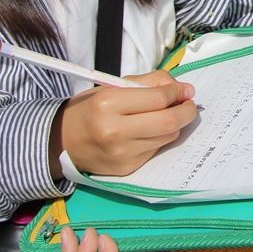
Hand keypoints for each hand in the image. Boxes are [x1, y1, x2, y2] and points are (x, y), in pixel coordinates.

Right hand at [49, 70, 196, 177]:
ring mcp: (121, 153)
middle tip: (189, 104)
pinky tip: (150, 131)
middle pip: (168, 122)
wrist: (64, 140)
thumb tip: (183, 89)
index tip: (186, 90)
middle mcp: (115, 131)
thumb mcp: (114, 86)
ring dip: (174, 124)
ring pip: (167, 137)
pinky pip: (156, 149)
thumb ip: (150, 83)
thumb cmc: (92, 108)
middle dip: (186, 111)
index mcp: (109, 104)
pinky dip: (160, 138)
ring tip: (167, 115)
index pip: (158, 98)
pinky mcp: (127, 168)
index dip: (178, 92)